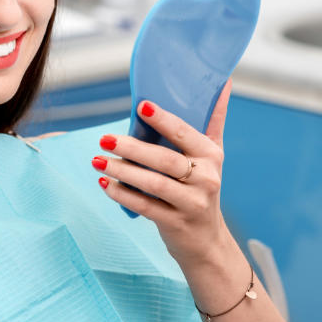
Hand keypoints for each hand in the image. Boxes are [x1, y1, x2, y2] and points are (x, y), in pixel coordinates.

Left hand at [92, 80, 232, 265]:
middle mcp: (206, 178)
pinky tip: (104, 183)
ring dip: (122, 171)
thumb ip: (214, 119)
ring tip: (97, 160)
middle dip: (132, 148)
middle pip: (165, 160)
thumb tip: (223, 81)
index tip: (142, 106)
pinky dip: (122, 195)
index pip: (185, 133)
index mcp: (211, 155)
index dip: (164, 120)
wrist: (207, 240)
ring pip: (153, 184)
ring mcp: (191, 203)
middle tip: (104, 138)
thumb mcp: (213, 154)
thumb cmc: (202, 186)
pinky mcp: (175, 223)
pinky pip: (144, 207)